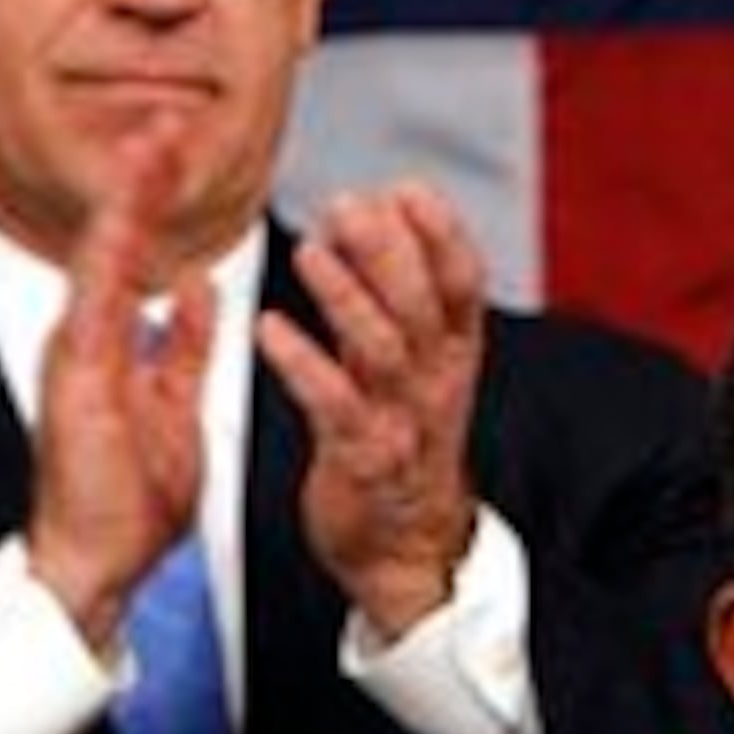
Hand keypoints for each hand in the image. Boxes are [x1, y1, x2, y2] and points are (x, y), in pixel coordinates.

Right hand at [25, 140, 209, 648]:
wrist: (94, 562)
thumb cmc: (129, 499)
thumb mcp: (175, 405)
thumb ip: (181, 347)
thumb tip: (196, 289)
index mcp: (112, 342)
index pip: (138, 254)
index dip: (157, 199)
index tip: (180, 145)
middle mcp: (87, 337)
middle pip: (114, 240)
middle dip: (141, 177)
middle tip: (170, 116)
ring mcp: (76, 353)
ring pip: (101, 255)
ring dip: (127, 197)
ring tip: (152, 139)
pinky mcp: (76, 378)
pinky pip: (98, 302)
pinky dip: (113, 254)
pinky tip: (128, 210)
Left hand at [262, 181, 490, 640]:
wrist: (405, 544)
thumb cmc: (399, 441)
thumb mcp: (411, 364)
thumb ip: (391, 297)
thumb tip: (369, 216)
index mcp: (452, 354)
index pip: (462, 283)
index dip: (442, 234)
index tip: (407, 189)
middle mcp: (435, 382)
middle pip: (422, 306)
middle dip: (388, 250)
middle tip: (349, 204)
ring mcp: (404, 421)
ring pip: (385, 348)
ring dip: (348, 296)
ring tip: (312, 252)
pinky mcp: (364, 460)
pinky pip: (336, 406)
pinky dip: (304, 365)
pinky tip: (270, 329)